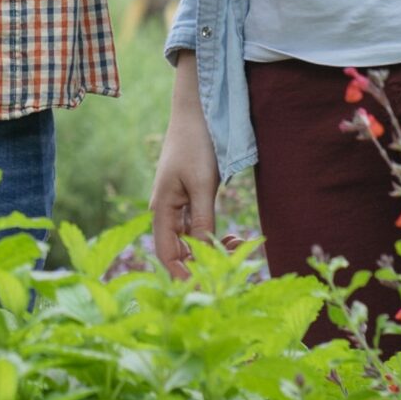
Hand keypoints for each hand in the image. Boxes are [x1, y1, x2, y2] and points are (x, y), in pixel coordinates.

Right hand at [150, 52, 221, 277]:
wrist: (198, 111)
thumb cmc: (196, 143)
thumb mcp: (202, 183)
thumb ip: (202, 219)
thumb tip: (205, 252)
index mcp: (162, 209)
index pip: (167, 255)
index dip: (183, 275)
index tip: (207, 288)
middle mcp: (167, 212)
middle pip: (180, 252)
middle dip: (204, 263)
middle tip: (233, 263)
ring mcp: (179, 207)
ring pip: (193, 241)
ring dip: (213, 249)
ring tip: (238, 244)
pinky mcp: (192, 199)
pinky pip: (200, 228)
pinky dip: (215, 236)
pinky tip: (233, 237)